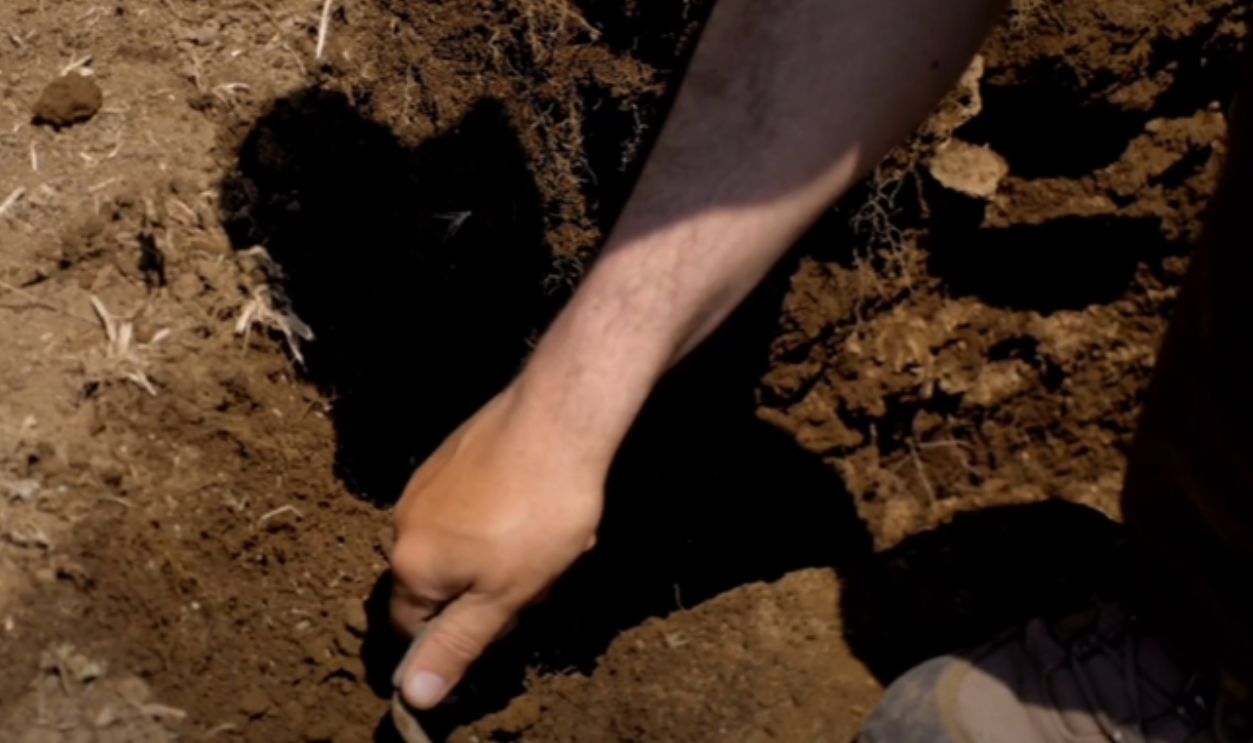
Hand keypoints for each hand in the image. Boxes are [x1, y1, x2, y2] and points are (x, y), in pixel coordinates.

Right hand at [389, 385, 603, 708]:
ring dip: (493, 554)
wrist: (558, 419)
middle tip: (535, 577)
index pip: (414, 629)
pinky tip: (535, 505)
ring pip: (455, 544)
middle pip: (437, 584)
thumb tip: (413, 693)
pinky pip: (465, 505)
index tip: (505, 622)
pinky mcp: (449, 455)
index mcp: (411, 564)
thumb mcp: (506, 597)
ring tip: (542, 538)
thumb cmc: (539, 513)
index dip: (459, 637)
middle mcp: (403, 523)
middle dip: (483, 590)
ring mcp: (424, 484)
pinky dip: (496, 516)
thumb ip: (457, 645)